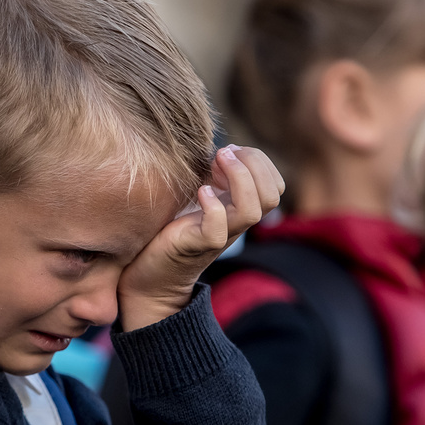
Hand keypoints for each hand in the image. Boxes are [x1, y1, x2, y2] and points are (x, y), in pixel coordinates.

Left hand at [117, 145, 284, 330]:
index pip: (275, 184)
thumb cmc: (170, 230)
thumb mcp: (198, 195)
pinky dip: (212, 206)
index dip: (259, 161)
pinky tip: (200, 192)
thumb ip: (214, 175)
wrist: (149, 274)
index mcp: (240, 208)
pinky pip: (217, 229)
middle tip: (222, 153)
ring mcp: (219, 235)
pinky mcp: (196, 246)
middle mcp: (236, 223)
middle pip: (272, 195)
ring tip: (215, 162)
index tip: (228, 150)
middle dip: (252, 165)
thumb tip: (226, 150)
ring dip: (238, 179)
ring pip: (252, 211)